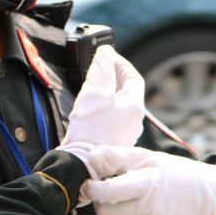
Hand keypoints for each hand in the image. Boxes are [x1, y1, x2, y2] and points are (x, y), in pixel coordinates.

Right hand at [56, 46, 144, 177]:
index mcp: (134, 106)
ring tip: (92, 82)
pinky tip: (90, 105)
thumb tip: (106, 52)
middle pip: (127, 90)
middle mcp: (134, 120)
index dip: (120, 63)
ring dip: (108, 90)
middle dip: (113, 75)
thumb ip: (102, 68)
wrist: (81, 162)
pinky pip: (113, 116)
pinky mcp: (113, 140)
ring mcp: (125, 132)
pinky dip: (104, 105)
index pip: (133, 77)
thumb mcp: (94, 91)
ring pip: (120, 103)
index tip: (107, 55)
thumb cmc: (89, 129)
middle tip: (99, 66)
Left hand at [81, 146, 215, 214]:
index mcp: (147, 184)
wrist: (200, 196)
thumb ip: (113, 157)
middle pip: (105, 213)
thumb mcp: (142, 156)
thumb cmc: (167, 172)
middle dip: (103, 201)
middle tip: (113, 188)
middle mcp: (151, 211)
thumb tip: (89, 161)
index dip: (93, 189)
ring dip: (119, 210)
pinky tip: (145, 211)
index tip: (88, 184)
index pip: (110, 193)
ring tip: (137, 198)